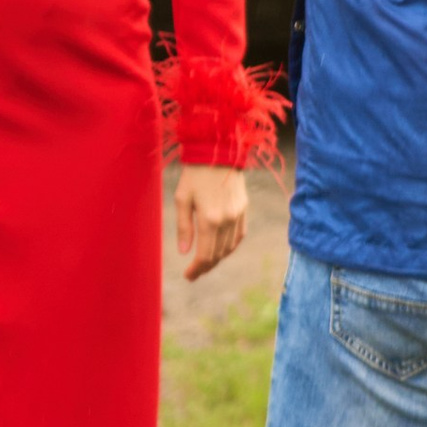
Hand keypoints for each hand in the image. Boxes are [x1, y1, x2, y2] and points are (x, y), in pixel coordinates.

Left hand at [174, 166, 247, 281]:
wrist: (218, 151)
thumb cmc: (194, 173)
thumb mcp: (182, 198)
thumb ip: (184, 227)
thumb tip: (184, 252)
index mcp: (209, 219)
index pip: (205, 255)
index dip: (196, 269)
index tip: (188, 276)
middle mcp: (227, 220)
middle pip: (218, 254)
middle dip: (205, 267)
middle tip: (194, 273)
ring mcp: (238, 214)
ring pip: (230, 247)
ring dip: (218, 258)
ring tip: (205, 262)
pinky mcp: (244, 208)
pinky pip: (239, 235)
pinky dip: (230, 246)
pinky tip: (221, 249)